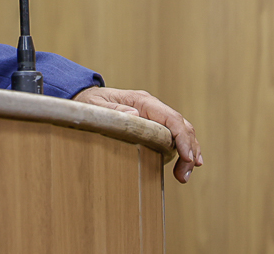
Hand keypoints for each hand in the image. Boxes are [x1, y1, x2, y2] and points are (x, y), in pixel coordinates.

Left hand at [73, 86, 202, 182]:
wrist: (85, 98)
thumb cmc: (88, 102)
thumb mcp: (94, 106)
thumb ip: (112, 110)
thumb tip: (135, 115)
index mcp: (141, 102)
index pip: (171, 118)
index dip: (182, 138)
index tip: (187, 157)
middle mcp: (152, 107)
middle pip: (181, 126)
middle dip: (188, 150)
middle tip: (184, 175)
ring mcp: (154, 116)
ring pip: (181, 132)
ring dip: (188, 153)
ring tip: (184, 176)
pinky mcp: (153, 126)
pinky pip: (173, 137)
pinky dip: (183, 150)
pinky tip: (186, 164)